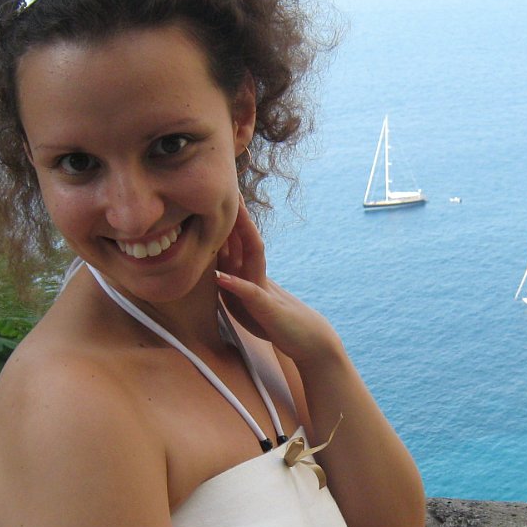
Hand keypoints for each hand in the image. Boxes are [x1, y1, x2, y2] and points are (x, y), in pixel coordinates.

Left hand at [214, 199, 340, 365]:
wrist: (311, 342)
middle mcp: (258, 276)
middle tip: (223, 184)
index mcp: (252, 275)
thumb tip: (219, 274)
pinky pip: (250, 294)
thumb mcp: (252, 305)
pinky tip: (221, 276)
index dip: (226, 220)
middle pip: (245, 239)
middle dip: (234, 215)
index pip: (237, 241)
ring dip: (237, 236)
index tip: (215, 196)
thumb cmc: (280, 325)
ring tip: (226, 215)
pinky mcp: (268, 309)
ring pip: (250, 257)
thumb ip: (238, 289)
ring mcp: (264, 290)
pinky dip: (236, 284)